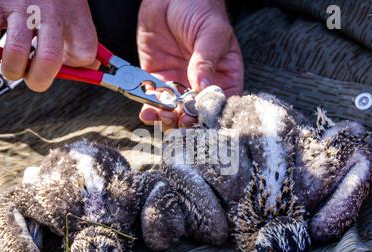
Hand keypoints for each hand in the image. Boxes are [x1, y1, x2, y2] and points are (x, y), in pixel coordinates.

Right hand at [0, 0, 97, 91]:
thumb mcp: (76, 14)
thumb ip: (82, 42)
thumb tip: (92, 67)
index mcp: (75, 15)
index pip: (85, 52)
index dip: (78, 70)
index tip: (67, 70)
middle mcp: (50, 11)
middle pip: (50, 58)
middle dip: (39, 80)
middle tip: (34, 79)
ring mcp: (21, 8)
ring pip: (16, 52)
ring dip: (12, 71)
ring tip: (14, 67)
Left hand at [137, 0, 243, 129]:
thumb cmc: (201, 9)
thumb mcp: (211, 34)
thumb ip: (206, 61)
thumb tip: (204, 87)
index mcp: (223, 75)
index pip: (221, 102)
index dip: (212, 114)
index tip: (201, 117)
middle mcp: (200, 84)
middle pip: (195, 111)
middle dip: (187, 119)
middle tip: (180, 120)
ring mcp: (179, 82)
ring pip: (174, 109)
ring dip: (166, 116)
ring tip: (161, 116)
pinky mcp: (157, 77)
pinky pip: (154, 97)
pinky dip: (150, 106)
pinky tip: (147, 109)